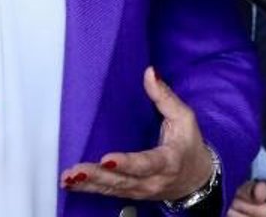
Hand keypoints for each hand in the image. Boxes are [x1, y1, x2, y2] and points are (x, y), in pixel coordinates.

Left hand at [60, 67, 210, 201]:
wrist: (197, 180)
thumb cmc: (189, 145)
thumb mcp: (184, 118)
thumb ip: (165, 97)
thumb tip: (150, 72)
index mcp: (168, 160)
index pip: (146, 163)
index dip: (127, 163)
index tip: (107, 159)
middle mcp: (153, 180)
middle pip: (123, 180)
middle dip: (99, 176)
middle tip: (77, 169)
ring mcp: (141, 190)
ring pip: (113, 189)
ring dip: (89, 184)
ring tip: (68, 178)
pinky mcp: (131, 193)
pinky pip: (109, 193)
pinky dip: (89, 190)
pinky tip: (70, 184)